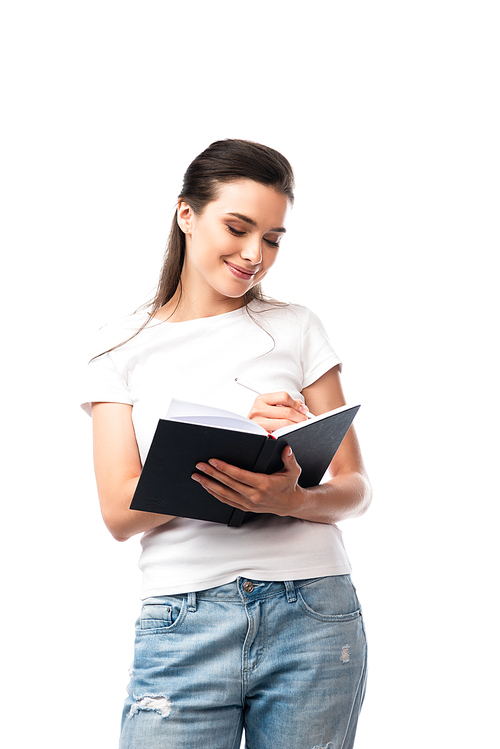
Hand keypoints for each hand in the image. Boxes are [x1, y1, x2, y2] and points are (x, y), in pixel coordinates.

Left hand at [191, 445, 305, 516]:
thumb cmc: (289, 485)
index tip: (213, 461)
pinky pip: (226, 501)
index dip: (225, 468)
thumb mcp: (293, 471)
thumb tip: (287, 449)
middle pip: (228, 483)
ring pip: (224, 494)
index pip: (240, 475)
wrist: (290, 505)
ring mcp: (248, 503)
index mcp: (264, 485)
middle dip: (212, 474)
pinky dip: (214, 494)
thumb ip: (289, 459)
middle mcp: (254, 495)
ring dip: (209, 484)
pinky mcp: (244, 507)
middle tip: (199, 465)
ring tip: (197, 476)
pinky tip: (207, 486)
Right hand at [248, 391, 309, 432]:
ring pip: (285, 423)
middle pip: (287, 411)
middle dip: (300, 416)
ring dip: (295, 425)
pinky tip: (289, 431)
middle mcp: (258, 409)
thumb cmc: (262, 417)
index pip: (284, 396)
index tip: (303, 409)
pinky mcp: (262, 434)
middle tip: (304, 419)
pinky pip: (280, 433)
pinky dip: (287, 432)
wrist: (248, 430)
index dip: (296, 403)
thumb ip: (287, 403)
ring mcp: (258, 422)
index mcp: (261, 399)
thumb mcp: (272, 406)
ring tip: (298, 425)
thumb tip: (302, 407)